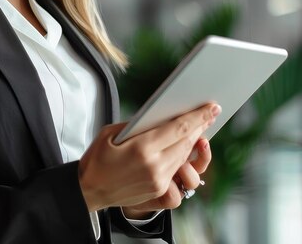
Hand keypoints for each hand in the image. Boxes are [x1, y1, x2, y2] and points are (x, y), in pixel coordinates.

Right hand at [78, 103, 220, 211]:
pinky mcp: (158, 192)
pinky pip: (179, 174)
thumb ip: (136, 125)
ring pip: (185, 158)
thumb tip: (160, 117)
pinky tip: (181, 157)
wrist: (89, 191)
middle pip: (187, 143)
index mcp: (141, 149)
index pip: (179, 129)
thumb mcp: (110, 133)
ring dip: (193, 145)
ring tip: (194, 134)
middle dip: (199, 128)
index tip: (212, 108)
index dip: (198, 117)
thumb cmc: (97, 159)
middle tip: (207, 115)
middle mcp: (154, 166)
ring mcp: (158, 181)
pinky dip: (182, 163)